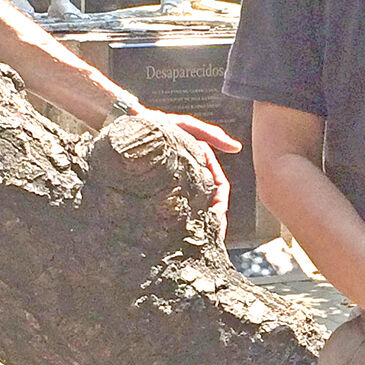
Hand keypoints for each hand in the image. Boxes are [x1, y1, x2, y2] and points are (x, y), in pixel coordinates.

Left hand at [145, 107, 240, 240]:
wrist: (128, 128)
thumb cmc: (156, 125)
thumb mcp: (185, 127)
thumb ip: (211, 135)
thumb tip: (236, 148)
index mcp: (199, 165)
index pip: (218, 187)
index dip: (221, 204)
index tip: (219, 218)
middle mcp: (190, 177)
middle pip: (209, 203)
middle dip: (214, 220)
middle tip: (214, 237)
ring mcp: (175, 186)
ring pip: (195, 209)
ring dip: (201, 223)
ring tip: (202, 239)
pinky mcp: (158, 193)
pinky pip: (173, 211)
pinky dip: (180, 222)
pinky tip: (178, 234)